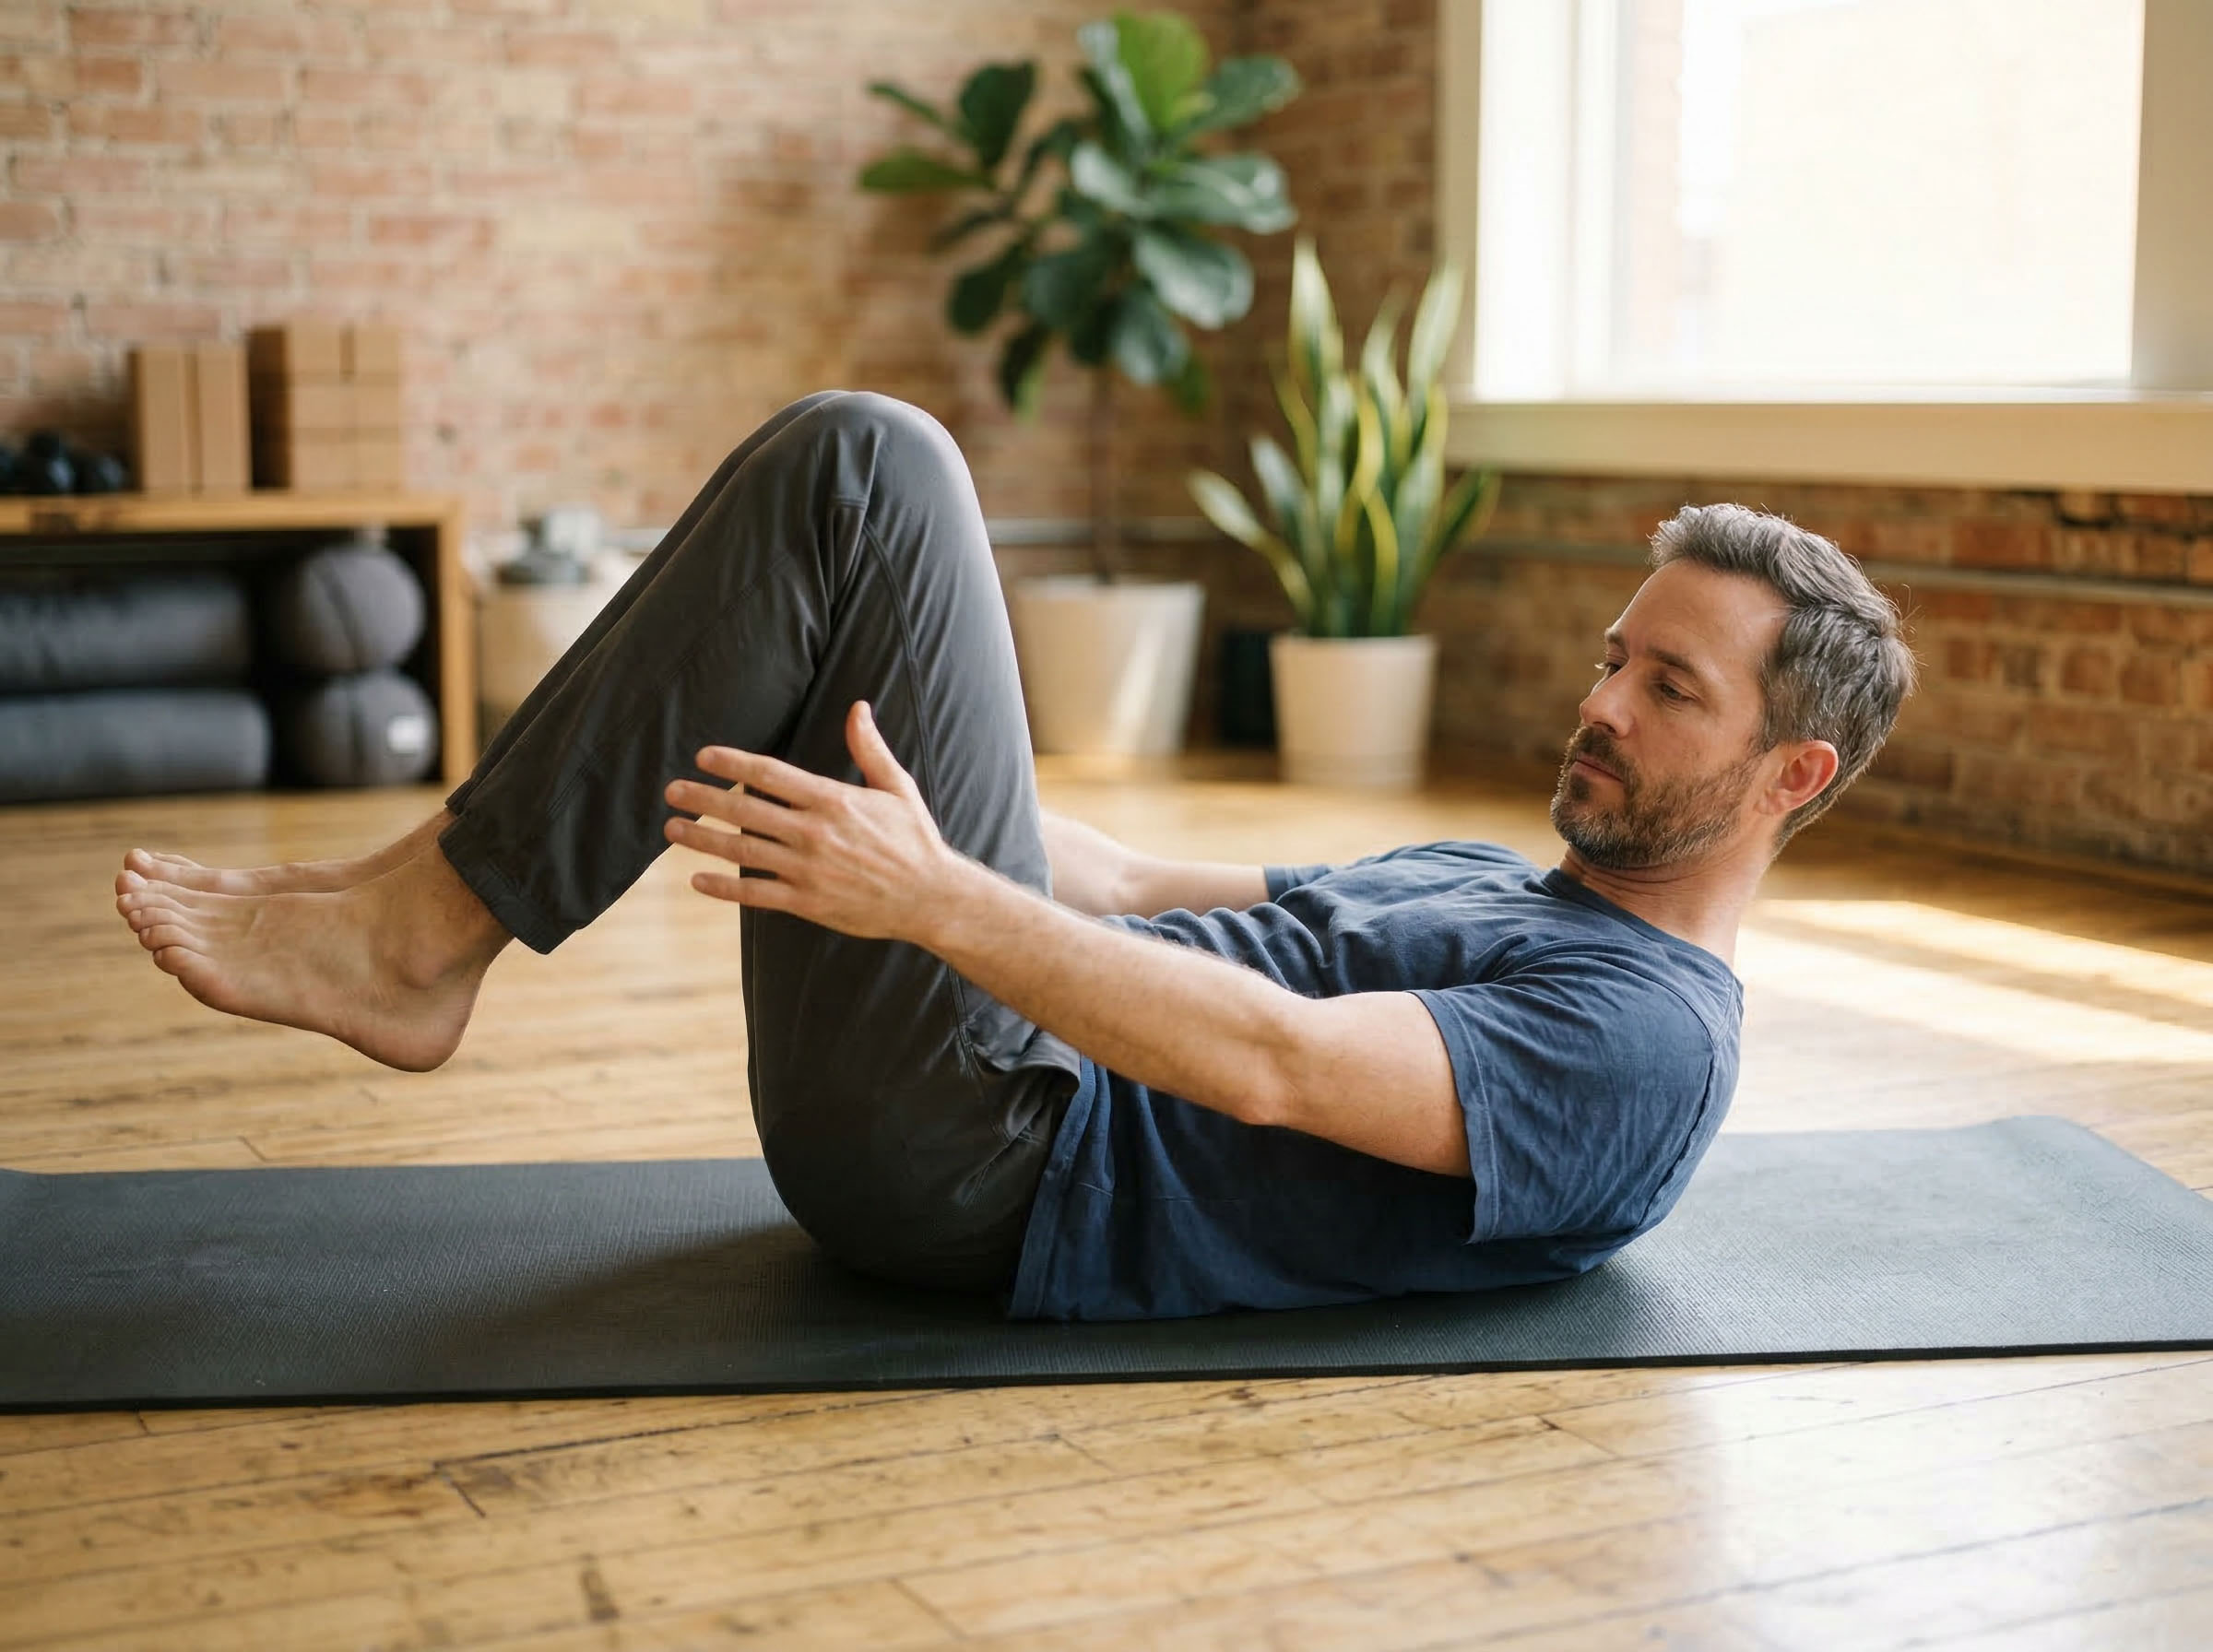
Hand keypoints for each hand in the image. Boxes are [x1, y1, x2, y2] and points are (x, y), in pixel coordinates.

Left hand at [663, 701, 960, 942]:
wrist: (931, 897)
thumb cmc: (915, 839)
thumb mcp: (897, 787)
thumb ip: (869, 748)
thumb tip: (858, 707)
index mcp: (833, 800)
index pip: (770, 774)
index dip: (732, 763)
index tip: (703, 756)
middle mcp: (814, 832)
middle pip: (746, 810)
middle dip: (704, 799)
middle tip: (673, 791)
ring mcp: (808, 869)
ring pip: (743, 851)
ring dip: (703, 839)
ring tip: (672, 829)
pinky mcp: (808, 902)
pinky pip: (756, 894)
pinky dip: (724, 888)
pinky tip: (697, 880)